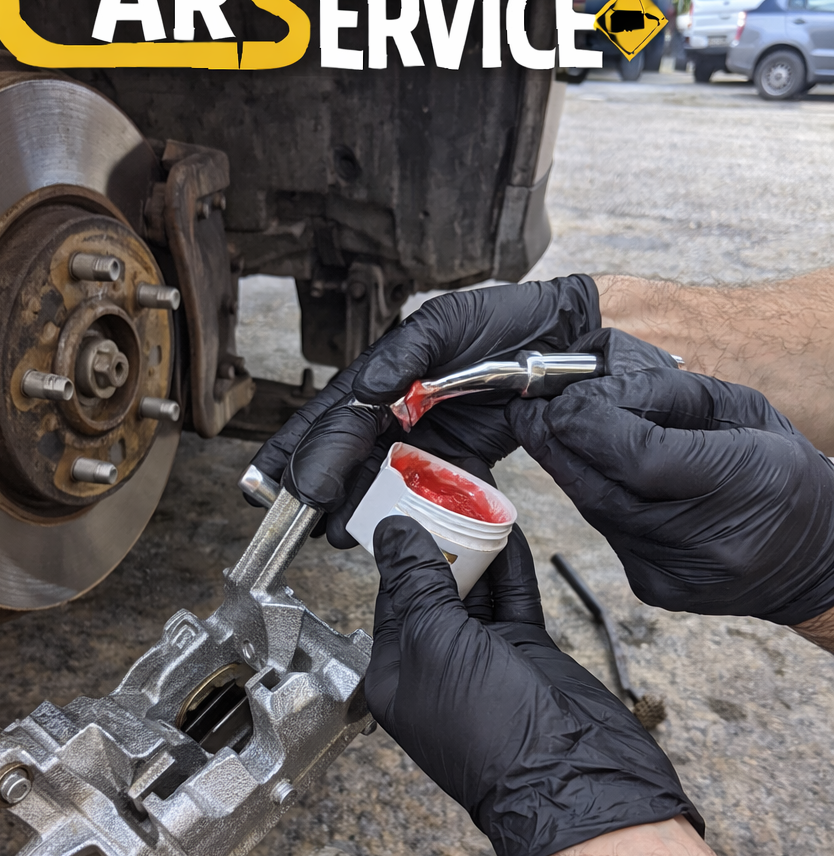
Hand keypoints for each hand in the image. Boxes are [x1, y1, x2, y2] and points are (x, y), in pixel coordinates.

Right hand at [251, 275, 602, 543]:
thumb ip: (406, 353)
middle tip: (301, 521)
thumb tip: (369, 386)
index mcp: (383, 378)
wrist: (561, 344)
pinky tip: (392, 532)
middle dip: (318, 490)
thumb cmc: (502, 322)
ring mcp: (425, 441)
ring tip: (336, 533)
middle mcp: (395, 414)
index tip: (295, 486)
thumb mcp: (446, 323)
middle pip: (345, 457)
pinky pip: (428, 493)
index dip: (307, 453)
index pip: (332, 419)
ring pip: (378, 480)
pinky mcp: (459, 462)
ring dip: (354, 508)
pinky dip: (408, 515)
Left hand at [366, 517, 701, 855]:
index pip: (389, 594)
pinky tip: (508, 529)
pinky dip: (511, 564)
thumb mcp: (436, 642)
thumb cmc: (492, 730)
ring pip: (475, 588)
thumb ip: (416, 582)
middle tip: (446, 485)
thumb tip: (394, 533)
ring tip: (478, 494)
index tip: (406, 497)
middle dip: (440, 536)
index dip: (399, 544)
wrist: (574, 777)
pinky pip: (513, 598)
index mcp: (395, 674)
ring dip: (476, 544)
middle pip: (432, 586)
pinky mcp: (527, 654)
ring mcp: (484, 659)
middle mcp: (436, 666)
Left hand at [507, 370, 833, 625]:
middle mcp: (705, 540)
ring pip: (596, 512)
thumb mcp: (744, 411)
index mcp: (742, 484)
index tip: (561, 398)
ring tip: (554, 433)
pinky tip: (599, 475)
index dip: (588, 424)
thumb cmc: (782, 473)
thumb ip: (668, 395)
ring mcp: (676, 573)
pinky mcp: (654, 589)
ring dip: (570, 469)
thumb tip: (592, 387)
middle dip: (556, 444)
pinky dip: (596, 500)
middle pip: (602, 488)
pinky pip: (608, 534)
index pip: (639, 457)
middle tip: (528, 412)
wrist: (812, 559)